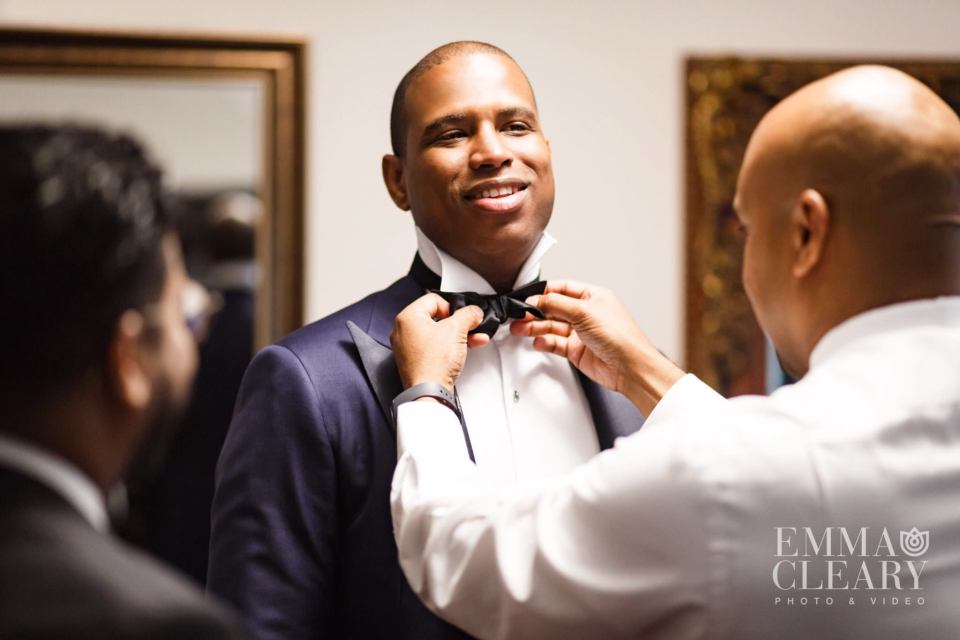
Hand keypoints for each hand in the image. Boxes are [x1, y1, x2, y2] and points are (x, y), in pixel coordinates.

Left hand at [391, 293, 484, 390]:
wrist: (429, 391)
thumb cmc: (433, 363)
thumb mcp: (457, 329)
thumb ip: (468, 314)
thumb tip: (473, 311)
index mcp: (407, 317)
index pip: (433, 299)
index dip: (452, 306)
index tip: (464, 316)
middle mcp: (403, 331)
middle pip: (436, 317)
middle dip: (458, 323)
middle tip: (470, 326)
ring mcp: (407, 347)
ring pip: (437, 333)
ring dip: (458, 335)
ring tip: (474, 339)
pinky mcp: (415, 361)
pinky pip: (434, 347)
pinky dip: (449, 347)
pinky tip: (465, 349)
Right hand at [511, 280, 684, 414]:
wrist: (629, 368)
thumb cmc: (620, 337)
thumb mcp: (585, 312)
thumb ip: (556, 304)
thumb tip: (536, 299)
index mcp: (592, 297)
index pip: (562, 289)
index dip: (543, 292)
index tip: (527, 298)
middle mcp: (586, 314)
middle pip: (553, 308)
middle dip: (535, 312)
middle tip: (519, 316)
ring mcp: (580, 333)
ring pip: (551, 327)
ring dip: (535, 328)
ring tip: (520, 329)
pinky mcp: (576, 351)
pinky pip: (555, 344)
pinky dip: (545, 342)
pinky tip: (538, 342)